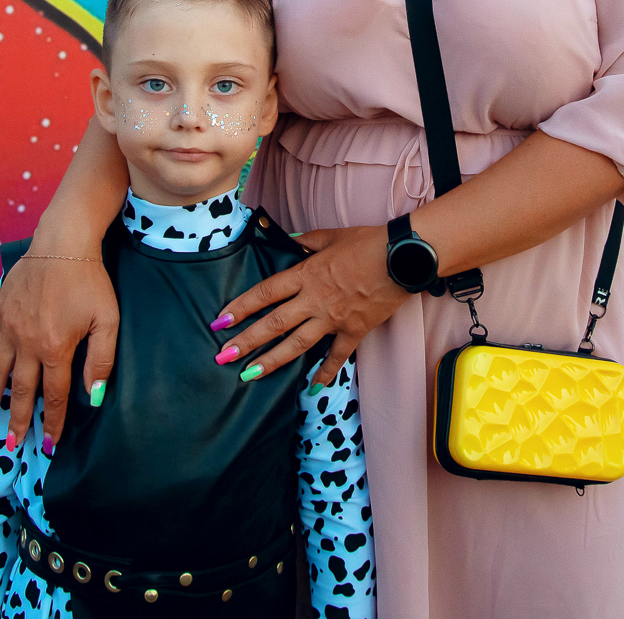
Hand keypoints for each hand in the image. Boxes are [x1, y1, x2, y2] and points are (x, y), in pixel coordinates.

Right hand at [0, 256, 118, 447]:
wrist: (63, 243)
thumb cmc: (90, 281)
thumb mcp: (106, 320)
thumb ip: (100, 360)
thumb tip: (94, 396)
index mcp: (56, 348)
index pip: (53, 395)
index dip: (52, 422)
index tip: (48, 444)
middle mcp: (27, 343)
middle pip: (22, 391)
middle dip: (19, 421)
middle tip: (14, 444)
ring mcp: (8, 327)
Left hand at [211, 225, 407, 386]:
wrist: (401, 258)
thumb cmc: (368, 242)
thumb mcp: (332, 236)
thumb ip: (307, 241)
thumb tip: (289, 241)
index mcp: (306, 274)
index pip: (266, 292)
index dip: (242, 306)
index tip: (221, 319)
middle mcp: (314, 300)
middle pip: (274, 323)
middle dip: (247, 341)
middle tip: (224, 356)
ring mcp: (333, 318)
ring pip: (298, 344)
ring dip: (272, 361)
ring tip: (250, 375)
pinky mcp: (354, 331)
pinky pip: (337, 356)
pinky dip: (325, 372)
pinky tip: (313, 386)